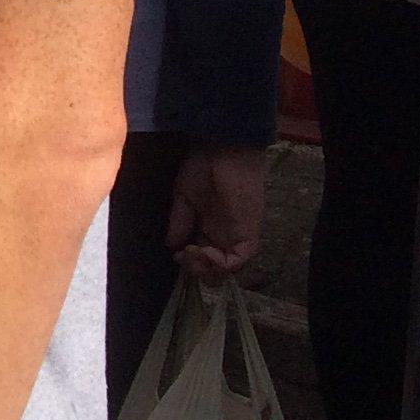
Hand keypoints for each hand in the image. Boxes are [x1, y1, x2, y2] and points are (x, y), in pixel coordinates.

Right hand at [168, 141, 268, 279]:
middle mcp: (223, 235)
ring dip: (208, 269)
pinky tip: (205, 252)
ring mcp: (237, 235)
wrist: (222, 150)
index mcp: (208, 226)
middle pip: (215, 267)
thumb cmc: (202, 166)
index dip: (189, 262)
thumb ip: (179, 222)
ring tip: (193, 254)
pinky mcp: (248, 232)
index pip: (201, 255)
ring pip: (228, 268)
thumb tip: (171, 246)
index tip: (175, 254)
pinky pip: (239, 259)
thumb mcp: (183, 197)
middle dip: (197, 270)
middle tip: (183, 257)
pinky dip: (222, 264)